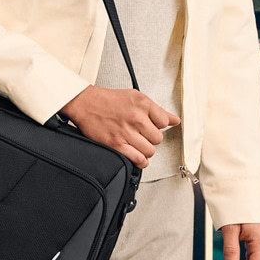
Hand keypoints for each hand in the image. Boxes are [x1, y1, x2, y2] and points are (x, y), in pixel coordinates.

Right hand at [59, 85, 179, 168]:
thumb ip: (157, 110)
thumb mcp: (135, 97)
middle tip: (142, 135)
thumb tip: (174, 120)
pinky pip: (138, 159)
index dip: (158, 125)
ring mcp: (126, 132)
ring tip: (137, 144)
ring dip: (145, 150)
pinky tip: (137, 156)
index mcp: (142, 104)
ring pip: (150, 151)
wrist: (85, 103)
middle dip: (151, 138)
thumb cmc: (107, 100)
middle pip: (158, 139)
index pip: (164, 122)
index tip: (152, 126)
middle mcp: (136, 118)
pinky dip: (140, 161)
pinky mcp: (116, 144)